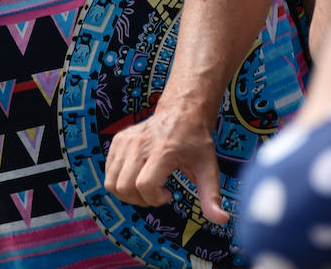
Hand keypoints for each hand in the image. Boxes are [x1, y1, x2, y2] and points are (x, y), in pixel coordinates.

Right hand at [104, 93, 228, 224]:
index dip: (154, 198)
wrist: (182, 111)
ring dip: (127, 193)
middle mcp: (140, 144)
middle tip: (157, 193)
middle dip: (140, 200)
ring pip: (112, 182)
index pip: (144, 185)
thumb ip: (211, 196)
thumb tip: (221, 219)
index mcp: (163, 151)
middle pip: (125, 186)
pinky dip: (119, 181)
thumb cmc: (195, 141)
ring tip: (146, 186)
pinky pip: (109, 172)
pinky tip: (137, 176)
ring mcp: (126, 141)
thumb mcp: (208, 168)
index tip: (169, 194)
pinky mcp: (118, 140)